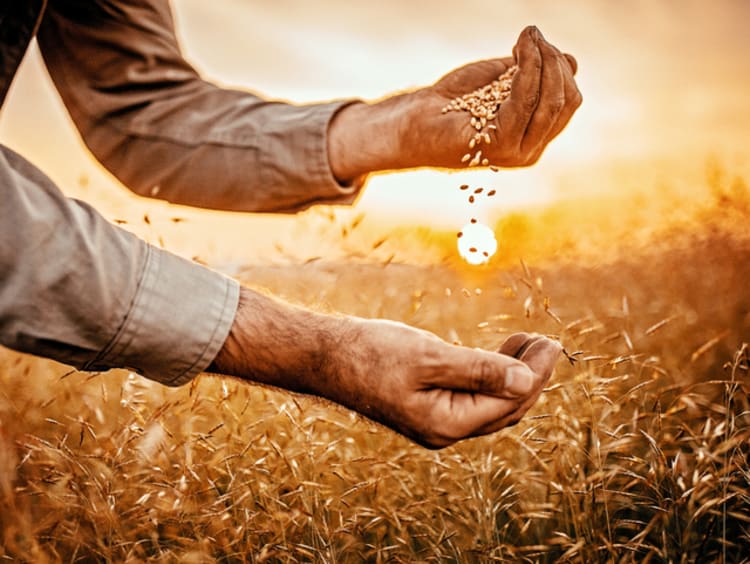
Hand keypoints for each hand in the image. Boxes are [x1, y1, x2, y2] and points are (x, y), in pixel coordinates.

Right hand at [210, 287, 561, 448]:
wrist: (324, 355)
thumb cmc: (370, 353)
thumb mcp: (429, 356)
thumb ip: (480, 369)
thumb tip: (528, 380)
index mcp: (445, 424)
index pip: (508, 402)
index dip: (536, 374)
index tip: (552, 343)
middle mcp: (443, 429)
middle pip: (504, 408)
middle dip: (531, 376)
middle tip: (548, 341)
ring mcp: (434, 418)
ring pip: (489, 401)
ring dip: (512, 373)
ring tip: (529, 342)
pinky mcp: (426, 403)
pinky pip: (471, 394)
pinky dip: (489, 373)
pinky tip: (497, 352)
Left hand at [328, 26, 581, 181]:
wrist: (414, 121)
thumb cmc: (453, 101)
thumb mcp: (501, 81)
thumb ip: (534, 74)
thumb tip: (572, 61)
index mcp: (533, 137)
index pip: (568, 102)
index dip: (561, 68)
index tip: (539, 41)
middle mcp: (529, 150)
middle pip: (565, 101)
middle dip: (554, 62)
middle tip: (534, 36)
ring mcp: (516, 152)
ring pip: (550, 101)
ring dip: (543, 61)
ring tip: (527, 37)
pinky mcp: (499, 145)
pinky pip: (524, 101)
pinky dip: (527, 70)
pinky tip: (519, 50)